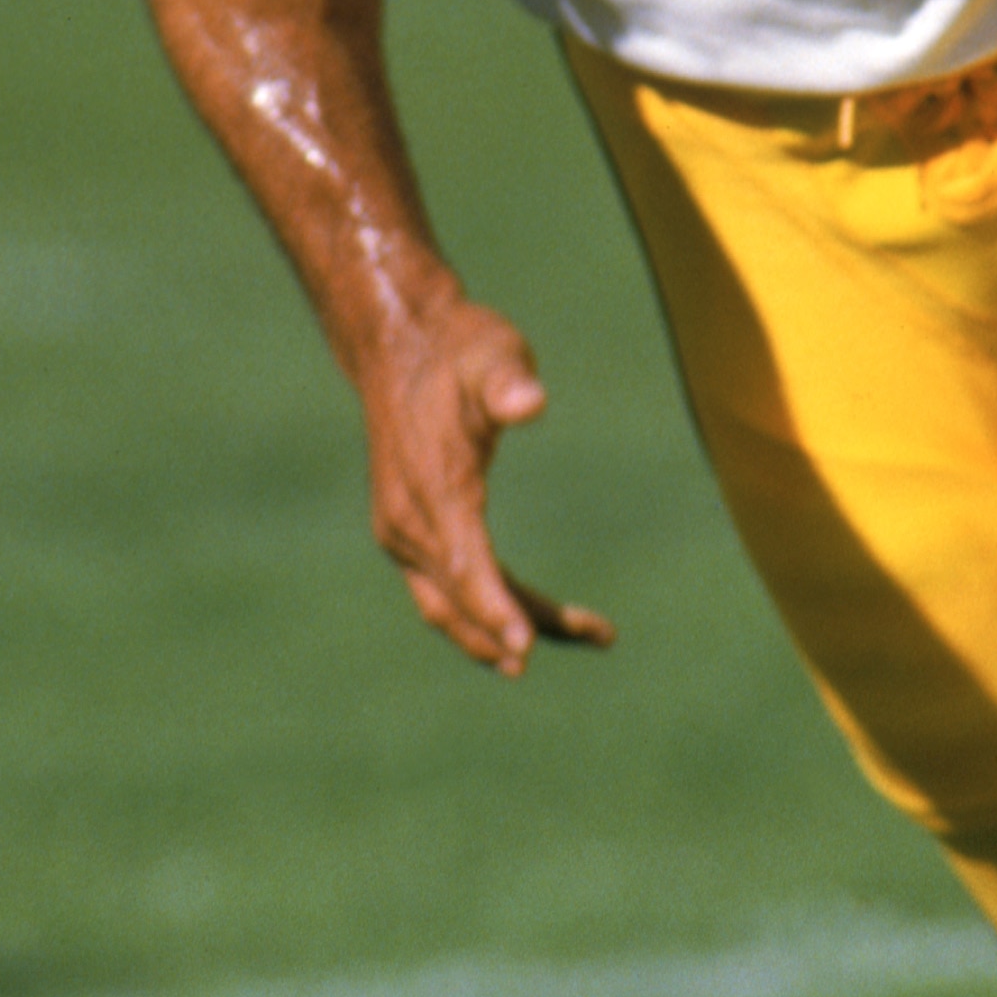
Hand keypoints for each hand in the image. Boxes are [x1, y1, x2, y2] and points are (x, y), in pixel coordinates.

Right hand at [356, 290, 615, 674]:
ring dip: (509, 629)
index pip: (463, 562)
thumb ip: (508, 381)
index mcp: (431, 487)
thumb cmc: (457, 352)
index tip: (527, 647)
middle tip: (598, 635)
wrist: (398, 350)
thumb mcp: (490, 354)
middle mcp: (407, 522)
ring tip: (591, 632)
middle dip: (518, 628)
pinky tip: (535, 619)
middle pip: (462, 598)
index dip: (495, 607)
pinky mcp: (410, 536)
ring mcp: (403, 534)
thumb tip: (531, 401)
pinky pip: (448, 590)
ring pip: (452, 606)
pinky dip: (490, 609)